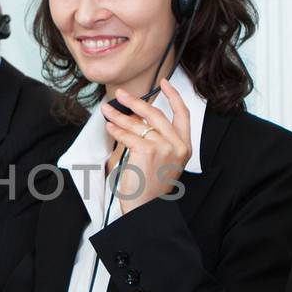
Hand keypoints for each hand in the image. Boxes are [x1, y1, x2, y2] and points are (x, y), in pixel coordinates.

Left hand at [101, 78, 191, 213]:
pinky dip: (116, 129)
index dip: (173, 96)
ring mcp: (164, 148)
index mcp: (184, 147)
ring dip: (119, 115)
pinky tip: (109, 126)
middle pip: (156, 114)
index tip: (164, 84)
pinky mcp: (147, 151)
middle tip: (121, 94)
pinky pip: (128, 134)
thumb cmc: (151, 186)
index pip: (183, 114)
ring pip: (138, 124)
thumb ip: (157, 138)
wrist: (147, 208)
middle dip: (136, 101)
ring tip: (107, 110)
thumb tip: (138, 116)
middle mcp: (177, 146)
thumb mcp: (162, 160)